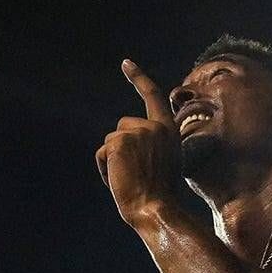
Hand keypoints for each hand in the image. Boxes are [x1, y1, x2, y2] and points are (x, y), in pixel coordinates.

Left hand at [95, 59, 179, 223]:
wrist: (156, 209)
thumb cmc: (160, 196)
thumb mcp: (165, 162)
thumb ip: (152, 144)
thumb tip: (129, 141)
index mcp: (169, 130)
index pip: (152, 96)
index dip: (138, 78)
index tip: (125, 63)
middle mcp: (155, 126)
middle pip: (122, 126)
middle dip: (121, 147)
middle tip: (135, 174)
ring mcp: (138, 131)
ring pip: (111, 140)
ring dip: (113, 160)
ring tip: (129, 179)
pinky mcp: (119, 141)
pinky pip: (102, 152)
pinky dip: (105, 169)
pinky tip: (118, 179)